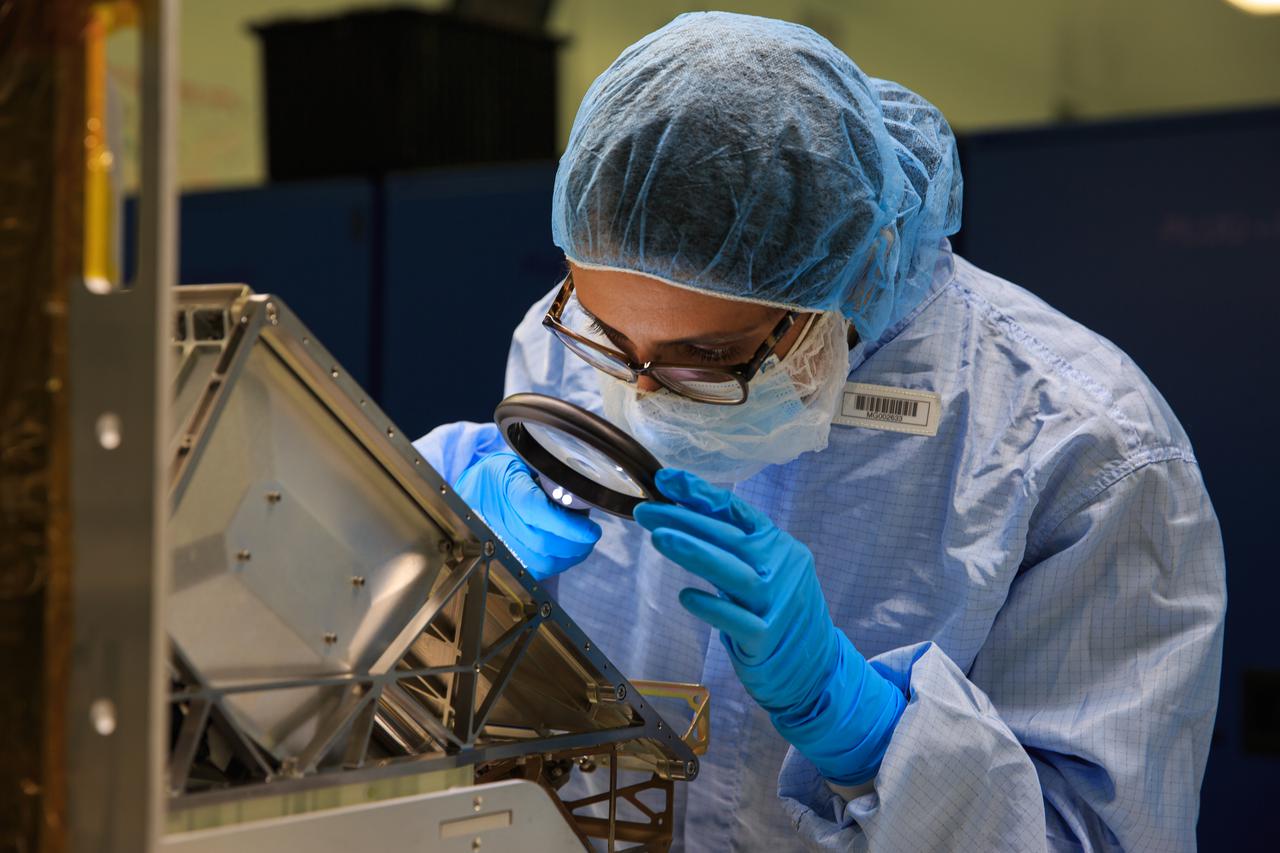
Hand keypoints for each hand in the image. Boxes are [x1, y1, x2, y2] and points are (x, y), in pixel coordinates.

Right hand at [455, 450, 601, 580]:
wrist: (473, 489)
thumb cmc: (502, 473)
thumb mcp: (523, 461)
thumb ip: (549, 475)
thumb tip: (580, 492)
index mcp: (506, 488)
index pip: (537, 511)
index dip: (568, 526)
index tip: (591, 530)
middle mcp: (499, 518)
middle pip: (542, 543)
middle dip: (575, 544)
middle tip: (591, 533)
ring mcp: (499, 541)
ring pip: (541, 562)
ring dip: (569, 556)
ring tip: (581, 542)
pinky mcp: (504, 557)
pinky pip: (534, 571)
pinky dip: (556, 565)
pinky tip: (566, 553)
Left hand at [634, 468, 905, 784]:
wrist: (814, 666)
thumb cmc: (777, 610)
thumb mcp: (763, 568)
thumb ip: (731, 545)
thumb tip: (681, 514)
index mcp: (778, 544)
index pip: (736, 511)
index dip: (699, 493)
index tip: (664, 479)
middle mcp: (782, 568)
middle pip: (729, 538)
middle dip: (684, 520)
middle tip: (645, 510)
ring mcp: (777, 603)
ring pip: (734, 573)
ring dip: (695, 553)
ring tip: (659, 537)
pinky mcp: (768, 637)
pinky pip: (736, 620)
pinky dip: (712, 606)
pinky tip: (686, 596)